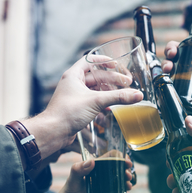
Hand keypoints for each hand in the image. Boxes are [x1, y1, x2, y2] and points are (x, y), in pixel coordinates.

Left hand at [23, 56, 142, 159]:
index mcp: (74, 75)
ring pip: (95, 89)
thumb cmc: (67, 112)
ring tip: (122, 94)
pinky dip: (103, 102)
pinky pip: (92, 101)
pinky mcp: (77, 107)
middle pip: (96, 76)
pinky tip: (111, 107)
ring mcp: (75, 96)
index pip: (89, 60)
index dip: (103, 60)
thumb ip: (118, 97)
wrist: (54, 132)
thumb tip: (137, 95)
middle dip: (112, 79)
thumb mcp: (96, 101)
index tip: (116, 64)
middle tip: (127, 83)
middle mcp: (73, 84)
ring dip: (108, 91)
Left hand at [29, 158, 132, 192]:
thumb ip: (78, 171)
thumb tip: (92, 162)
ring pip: (122, 183)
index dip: (118, 157)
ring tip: (128, 183)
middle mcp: (102, 179)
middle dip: (126, 169)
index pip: (109, 159)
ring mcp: (107, 191)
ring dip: (128, 181)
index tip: (124, 159)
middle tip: (128, 172)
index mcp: (94, 170)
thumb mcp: (70, 183)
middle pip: (119, 170)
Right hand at [163, 41, 191, 116]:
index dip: (171, 48)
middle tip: (168, 68)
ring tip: (170, 82)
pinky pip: (177, 97)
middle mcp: (183, 70)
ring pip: (166, 79)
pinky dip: (180, 100)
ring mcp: (181, 83)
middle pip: (168, 62)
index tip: (173, 53)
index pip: (177, 49)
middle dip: (165, 63)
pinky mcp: (182, 97)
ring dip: (164, 79)